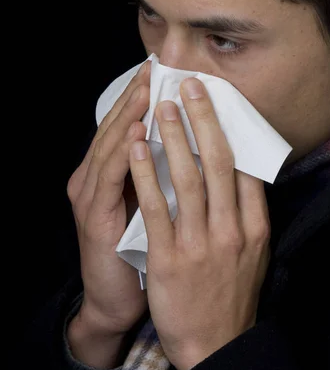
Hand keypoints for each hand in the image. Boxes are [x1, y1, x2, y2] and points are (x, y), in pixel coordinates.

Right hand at [67, 61, 150, 367]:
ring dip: (128, 115)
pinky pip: (109, 180)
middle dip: (135, 97)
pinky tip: (135, 132)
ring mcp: (90, 198)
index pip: (129, 127)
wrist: (117, 301)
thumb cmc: (142, 253)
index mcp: (112, 176)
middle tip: (154, 68)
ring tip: (145, 88)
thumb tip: (198, 147)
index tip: (166, 73)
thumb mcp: (154, 208)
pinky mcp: (93, 219)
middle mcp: (95, 180)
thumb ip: (165, 177)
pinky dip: (122, 154)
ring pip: (109, 146)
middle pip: (115, 128)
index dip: (144, 99)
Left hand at [129, 77, 270, 369]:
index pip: (246, 168)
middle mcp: (231, 230)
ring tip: (162, 105)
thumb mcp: (254, 254)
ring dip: (174, 137)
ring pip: (188, 178)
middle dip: (203, 119)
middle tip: (191, 86)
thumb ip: (249, 214)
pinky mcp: (168, 258)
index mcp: (254, 227)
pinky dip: (145, 173)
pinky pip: (156, 207)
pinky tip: (136, 147)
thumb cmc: (231, 296)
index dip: (231, 129)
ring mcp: (200, 244)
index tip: (220, 100)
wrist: (214, 345)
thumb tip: (243, 172)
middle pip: (218, 163)